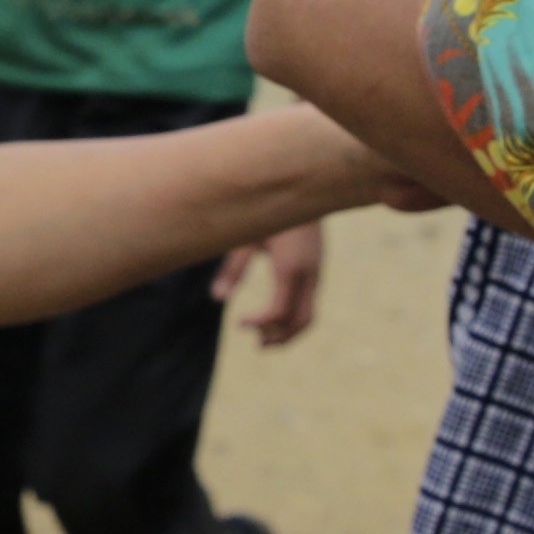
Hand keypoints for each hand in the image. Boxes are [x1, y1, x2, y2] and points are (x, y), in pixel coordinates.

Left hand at [212, 222, 326, 348]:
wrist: (304, 189)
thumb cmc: (269, 213)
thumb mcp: (247, 238)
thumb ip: (234, 268)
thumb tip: (217, 298)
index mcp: (290, 267)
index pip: (279, 311)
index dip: (259, 323)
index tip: (240, 323)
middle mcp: (308, 274)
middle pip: (300, 321)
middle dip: (279, 337)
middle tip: (256, 343)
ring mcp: (316, 273)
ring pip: (309, 315)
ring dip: (288, 331)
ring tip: (264, 336)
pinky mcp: (317, 270)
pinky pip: (309, 302)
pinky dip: (293, 316)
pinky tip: (274, 315)